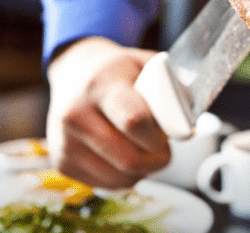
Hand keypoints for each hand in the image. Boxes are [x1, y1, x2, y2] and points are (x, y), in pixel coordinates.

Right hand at [45, 36, 170, 188]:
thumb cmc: (119, 71)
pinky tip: (124, 156)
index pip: (134, 121)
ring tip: (144, 150)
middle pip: (129, 159)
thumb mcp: (146, 64)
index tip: (167, 135)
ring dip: (143, 171)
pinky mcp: (61, 162)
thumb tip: (188, 122)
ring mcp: (65, 141)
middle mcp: (75, 114)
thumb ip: (171, 88)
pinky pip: (106, 185)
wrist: (75, 72)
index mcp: (101, 85)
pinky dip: (124, 177)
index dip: (158, 137)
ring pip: (119, 178)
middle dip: (157, 160)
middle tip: (163, 149)